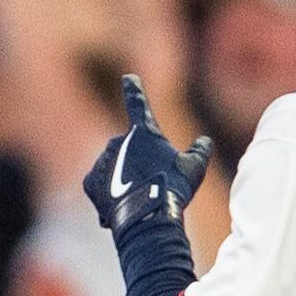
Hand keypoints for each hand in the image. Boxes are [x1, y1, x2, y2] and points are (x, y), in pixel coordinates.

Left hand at [82, 74, 212, 235]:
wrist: (148, 217)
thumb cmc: (173, 188)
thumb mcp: (195, 167)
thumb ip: (200, 150)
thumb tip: (205, 141)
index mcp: (143, 131)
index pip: (138, 103)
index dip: (134, 89)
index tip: (128, 78)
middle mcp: (118, 141)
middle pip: (129, 151)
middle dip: (138, 166)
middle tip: (152, 185)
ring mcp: (102, 161)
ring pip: (114, 170)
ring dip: (124, 181)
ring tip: (140, 200)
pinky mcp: (90, 182)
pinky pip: (100, 187)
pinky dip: (110, 196)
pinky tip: (124, 206)